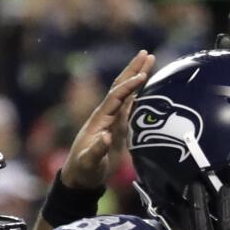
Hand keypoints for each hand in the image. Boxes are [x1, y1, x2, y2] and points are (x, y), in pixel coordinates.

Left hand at [60, 49, 155, 190]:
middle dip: (133, 71)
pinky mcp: (118, 126)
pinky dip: (138, 93)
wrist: (81, 176)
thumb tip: (106, 138)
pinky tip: (146, 85)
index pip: (116, 98)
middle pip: (120, 87)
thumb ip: (97, 151)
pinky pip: (130, 105)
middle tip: (146, 54)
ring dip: (137, 77)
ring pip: (126, 93)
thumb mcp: (89, 162)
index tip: (142, 76)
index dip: (128, 87)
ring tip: (149, 61)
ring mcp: (113, 120)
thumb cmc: (85, 169)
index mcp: (100, 120)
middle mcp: (107, 115)